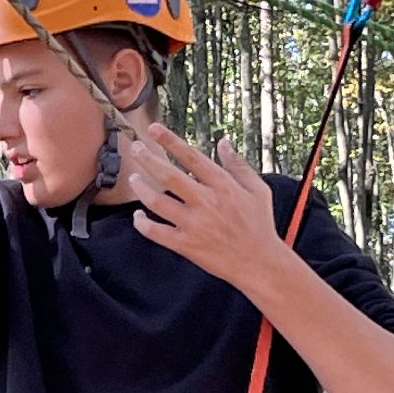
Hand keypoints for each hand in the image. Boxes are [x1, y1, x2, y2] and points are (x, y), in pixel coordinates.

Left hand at [128, 124, 281, 288]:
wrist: (259, 263)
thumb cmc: (260, 225)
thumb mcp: (258, 190)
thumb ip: (238, 165)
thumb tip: (223, 142)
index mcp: (222, 185)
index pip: (191, 157)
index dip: (170, 140)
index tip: (153, 129)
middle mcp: (205, 202)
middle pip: (168, 175)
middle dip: (147, 159)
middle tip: (135, 149)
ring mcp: (193, 224)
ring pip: (156, 201)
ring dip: (140, 188)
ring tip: (134, 178)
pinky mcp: (185, 245)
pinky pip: (155, 232)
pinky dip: (142, 223)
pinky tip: (137, 216)